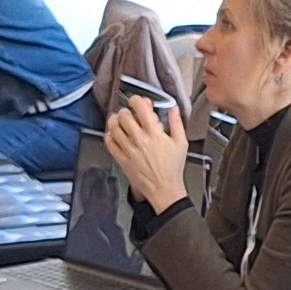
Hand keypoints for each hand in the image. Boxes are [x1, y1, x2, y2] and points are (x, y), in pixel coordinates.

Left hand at [100, 93, 186, 209]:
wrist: (164, 189)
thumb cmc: (173, 168)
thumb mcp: (181, 143)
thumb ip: (177, 123)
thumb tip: (174, 109)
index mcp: (155, 134)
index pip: (140, 108)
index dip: (136, 100)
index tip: (136, 101)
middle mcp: (140, 140)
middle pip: (124, 116)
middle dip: (125, 111)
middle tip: (128, 113)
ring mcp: (129, 150)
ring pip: (114, 127)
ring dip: (114, 120)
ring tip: (117, 120)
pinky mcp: (122, 159)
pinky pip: (110, 143)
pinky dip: (109, 135)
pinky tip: (114, 134)